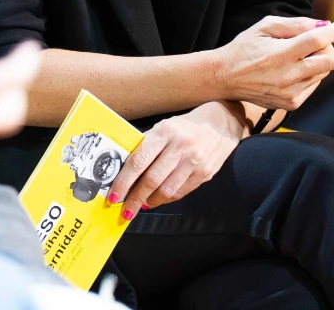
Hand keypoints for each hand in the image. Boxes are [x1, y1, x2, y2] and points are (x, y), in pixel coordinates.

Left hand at [106, 101, 241, 219]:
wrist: (220, 123)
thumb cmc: (184, 126)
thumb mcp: (163, 127)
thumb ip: (146, 145)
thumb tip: (124, 169)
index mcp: (164, 132)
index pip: (139, 161)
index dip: (124, 181)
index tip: (114, 195)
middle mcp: (180, 146)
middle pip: (152, 179)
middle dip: (135, 198)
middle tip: (125, 209)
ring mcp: (195, 161)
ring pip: (167, 190)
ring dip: (150, 201)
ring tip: (140, 204)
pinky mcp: (205, 173)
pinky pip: (181, 192)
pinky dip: (166, 199)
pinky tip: (157, 199)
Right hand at [212, 15, 333, 110]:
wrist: (224, 78)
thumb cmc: (244, 48)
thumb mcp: (264, 27)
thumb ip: (294, 24)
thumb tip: (323, 25)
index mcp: (280, 54)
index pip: (317, 41)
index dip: (332, 32)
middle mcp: (288, 76)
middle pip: (329, 61)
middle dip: (327, 47)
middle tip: (315, 42)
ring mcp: (291, 93)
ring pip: (323, 73)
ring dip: (318, 61)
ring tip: (299, 56)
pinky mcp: (291, 103)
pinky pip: (313, 85)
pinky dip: (309, 75)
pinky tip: (292, 70)